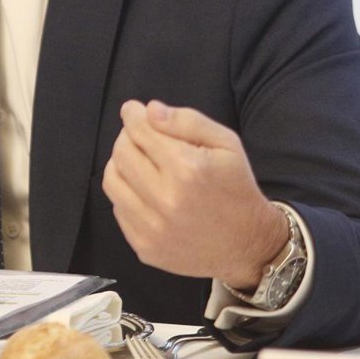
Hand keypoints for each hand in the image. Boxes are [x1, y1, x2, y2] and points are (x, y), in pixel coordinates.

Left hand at [102, 99, 286, 289]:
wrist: (248, 245)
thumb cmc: (236, 188)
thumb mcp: (226, 144)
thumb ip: (187, 121)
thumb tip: (149, 111)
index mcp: (187, 169)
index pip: (140, 131)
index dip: (133, 115)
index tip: (133, 111)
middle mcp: (166, 200)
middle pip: (122, 153)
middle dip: (127, 137)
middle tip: (140, 136)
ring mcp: (153, 229)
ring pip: (112, 181)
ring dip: (121, 165)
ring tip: (139, 161)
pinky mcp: (145, 247)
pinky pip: (119, 209)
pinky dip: (127, 194)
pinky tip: (146, 191)